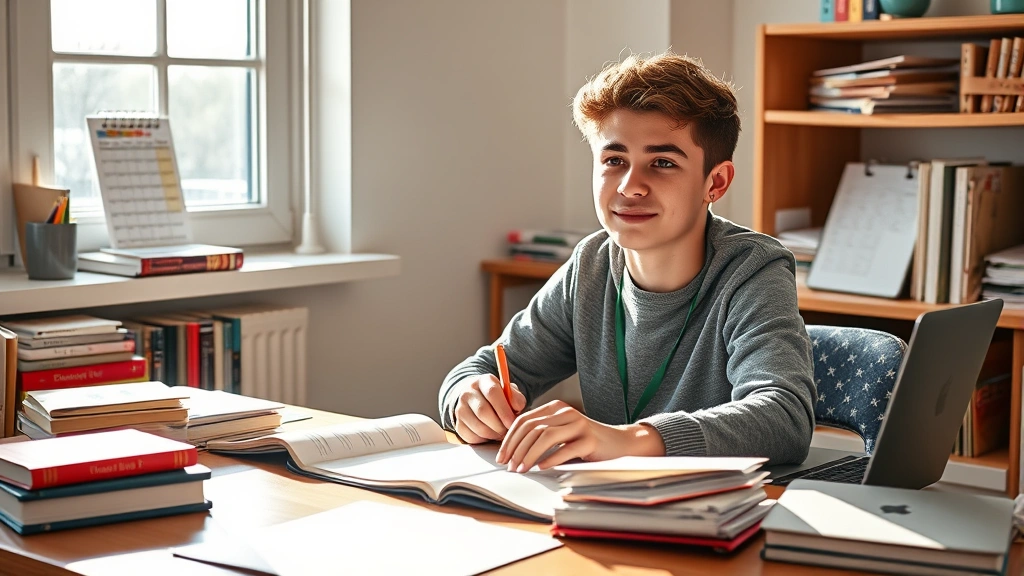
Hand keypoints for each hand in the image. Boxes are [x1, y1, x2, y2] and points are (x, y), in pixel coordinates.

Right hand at [452, 375, 526, 443]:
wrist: (477, 400)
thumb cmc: (498, 399)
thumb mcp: (509, 393)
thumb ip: (516, 398)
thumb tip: (516, 406)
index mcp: (483, 381)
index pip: (492, 392)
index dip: (503, 409)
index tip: (512, 422)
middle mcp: (468, 392)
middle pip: (483, 411)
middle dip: (499, 425)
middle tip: (507, 430)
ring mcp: (460, 409)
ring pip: (477, 426)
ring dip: (493, 434)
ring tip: (500, 433)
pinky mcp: (458, 424)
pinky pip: (471, 437)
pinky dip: (484, 440)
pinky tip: (490, 435)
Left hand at [496, 400, 665, 471]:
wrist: (620, 443)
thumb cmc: (586, 441)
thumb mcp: (561, 433)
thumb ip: (542, 435)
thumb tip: (512, 452)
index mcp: (555, 408)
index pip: (524, 420)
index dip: (510, 438)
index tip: (502, 456)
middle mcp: (566, 412)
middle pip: (532, 428)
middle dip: (517, 448)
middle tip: (509, 465)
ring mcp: (579, 425)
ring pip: (546, 436)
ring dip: (530, 454)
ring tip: (522, 468)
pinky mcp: (590, 440)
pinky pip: (566, 449)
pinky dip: (551, 459)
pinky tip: (541, 468)